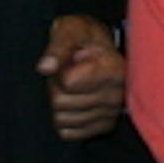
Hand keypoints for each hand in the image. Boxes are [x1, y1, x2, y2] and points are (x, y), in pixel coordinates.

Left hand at [37, 13, 124, 140]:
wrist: (99, 48)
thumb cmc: (84, 36)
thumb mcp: (71, 29)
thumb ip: (58, 47)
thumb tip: (45, 67)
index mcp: (114, 68)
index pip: (67, 82)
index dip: (58, 71)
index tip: (69, 60)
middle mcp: (118, 94)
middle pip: (61, 103)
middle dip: (56, 87)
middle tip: (67, 73)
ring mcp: (111, 113)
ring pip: (62, 119)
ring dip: (60, 103)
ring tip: (73, 85)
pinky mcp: (103, 126)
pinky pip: (68, 132)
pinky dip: (65, 119)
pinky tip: (75, 101)